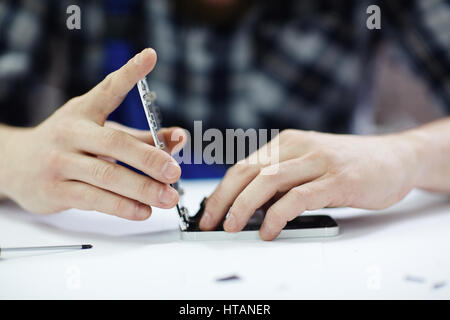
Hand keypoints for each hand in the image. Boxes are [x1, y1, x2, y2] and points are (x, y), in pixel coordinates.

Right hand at [0, 48, 186, 219]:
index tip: (150, 56)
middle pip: (114, 143)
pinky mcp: (55, 190)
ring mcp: (59, 161)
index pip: (108, 89)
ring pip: (106, 175)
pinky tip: (143, 212)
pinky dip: (121, 207)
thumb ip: (141, 137)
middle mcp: (70, 133)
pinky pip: (93, 199)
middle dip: (149, 158)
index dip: (129, 73)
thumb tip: (179, 138)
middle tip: (175, 171)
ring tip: (168, 197)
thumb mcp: (99, 132)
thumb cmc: (69, 145)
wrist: (15, 165)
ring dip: (141, 188)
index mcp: (83, 112)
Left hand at [200, 129, 420, 239]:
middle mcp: (298, 147)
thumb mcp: (309, 165)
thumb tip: (250, 206)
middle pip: (248, 172)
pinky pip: (298, 197)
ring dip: (243, 206)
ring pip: (268, 181)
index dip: (221, 191)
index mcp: (287, 143)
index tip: (209, 213)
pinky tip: (269, 230)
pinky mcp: (337, 180)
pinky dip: (277, 215)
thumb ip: (283, 180)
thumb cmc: (348, 166)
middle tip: (211, 223)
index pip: (243, 166)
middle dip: (223, 199)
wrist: (395, 158)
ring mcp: (318, 161)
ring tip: (233, 228)